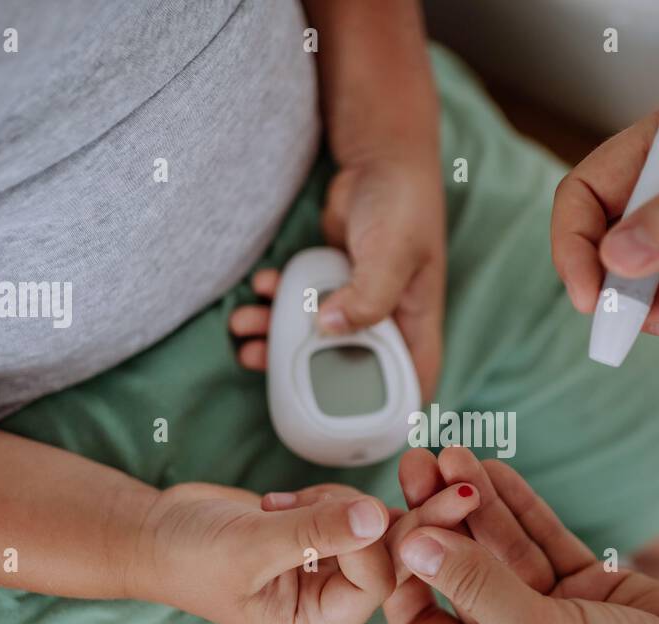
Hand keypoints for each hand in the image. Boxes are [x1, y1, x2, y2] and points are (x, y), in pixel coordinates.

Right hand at [125, 481, 395, 623]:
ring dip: (333, 502)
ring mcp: (327, 565)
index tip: (335, 510)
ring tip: (279, 506)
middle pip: (387, 555)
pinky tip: (280, 501)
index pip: (374, 583)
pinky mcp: (320, 535)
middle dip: (363, 517)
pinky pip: (350, 508)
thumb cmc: (189, 556)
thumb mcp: (250, 545)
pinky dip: (324, 495)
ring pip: (371, 524)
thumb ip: (314, 531)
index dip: (367, 542)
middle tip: (318, 497)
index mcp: (315, 621)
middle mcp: (329, 597)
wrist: (156, 532)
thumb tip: (375, 516)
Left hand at [231, 155, 446, 398]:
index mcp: (415, 323)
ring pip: (315, 338)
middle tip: (261, 364)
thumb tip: (329, 329)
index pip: (411, 382)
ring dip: (276, 337)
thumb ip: (368, 295)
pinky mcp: (333, 283)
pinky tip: (259, 289)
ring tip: (244, 330)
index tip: (346, 429)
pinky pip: (299, 305)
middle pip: (347, 366)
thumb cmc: (402, 203)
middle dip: (303, 373)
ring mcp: (357, 302)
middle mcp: (387, 320)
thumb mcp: (392, 252)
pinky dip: (274, 303)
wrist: (379, 159)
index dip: (386, 414)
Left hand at [383, 452, 658, 623]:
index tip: (394, 516)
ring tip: (448, 451)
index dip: (403, 569)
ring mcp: (548, 614)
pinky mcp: (585, 586)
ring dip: (474, 500)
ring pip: (498, 547)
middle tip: (415, 462)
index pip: (420, 620)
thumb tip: (412, 543)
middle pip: (457, 572)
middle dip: (436, 518)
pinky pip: (540, 537)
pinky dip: (519, 504)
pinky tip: (492, 468)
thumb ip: (479, 587)